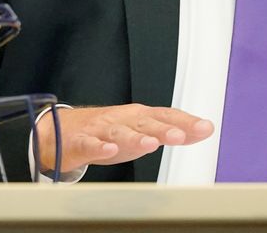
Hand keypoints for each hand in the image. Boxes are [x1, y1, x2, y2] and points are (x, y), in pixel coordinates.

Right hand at [35, 103, 213, 173]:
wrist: (61, 131)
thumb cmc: (108, 131)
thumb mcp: (142, 131)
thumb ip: (172, 131)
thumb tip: (203, 130)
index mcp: (138, 116)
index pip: (166, 115)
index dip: (185, 121)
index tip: (205, 127)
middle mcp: (122, 119)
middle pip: (144, 123)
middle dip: (163, 128)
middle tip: (179, 136)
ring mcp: (100, 130)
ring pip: (119, 132)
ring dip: (134, 137)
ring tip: (150, 144)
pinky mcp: (80, 142)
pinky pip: (90, 144)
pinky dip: (99, 146)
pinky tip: (109, 150)